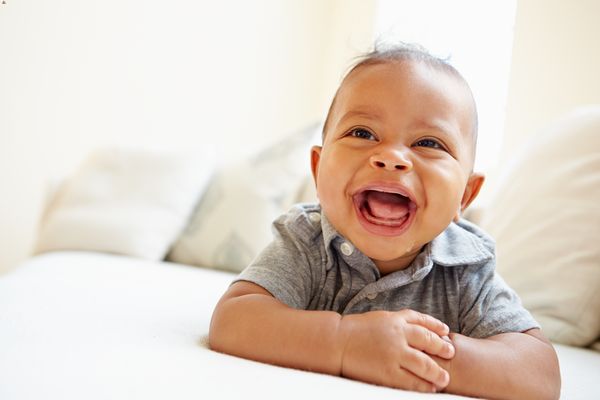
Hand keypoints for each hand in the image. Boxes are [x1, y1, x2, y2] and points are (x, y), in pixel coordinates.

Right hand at [338, 309, 454, 392]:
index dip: (437, 327)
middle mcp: (397, 335)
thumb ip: (402, 321)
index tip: (446, 333)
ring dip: (437, 372)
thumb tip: (424, 330)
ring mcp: (393, 354)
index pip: (423, 322)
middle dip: (442, 348)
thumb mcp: (382, 318)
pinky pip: (410, 381)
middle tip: (451, 354)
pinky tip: (428, 388)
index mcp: (396, 320)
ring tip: (444, 379)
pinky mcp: (387, 372)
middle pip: (428, 342)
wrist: (337, 342)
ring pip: (423, 364)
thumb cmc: (358, 330)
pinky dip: (422, 385)